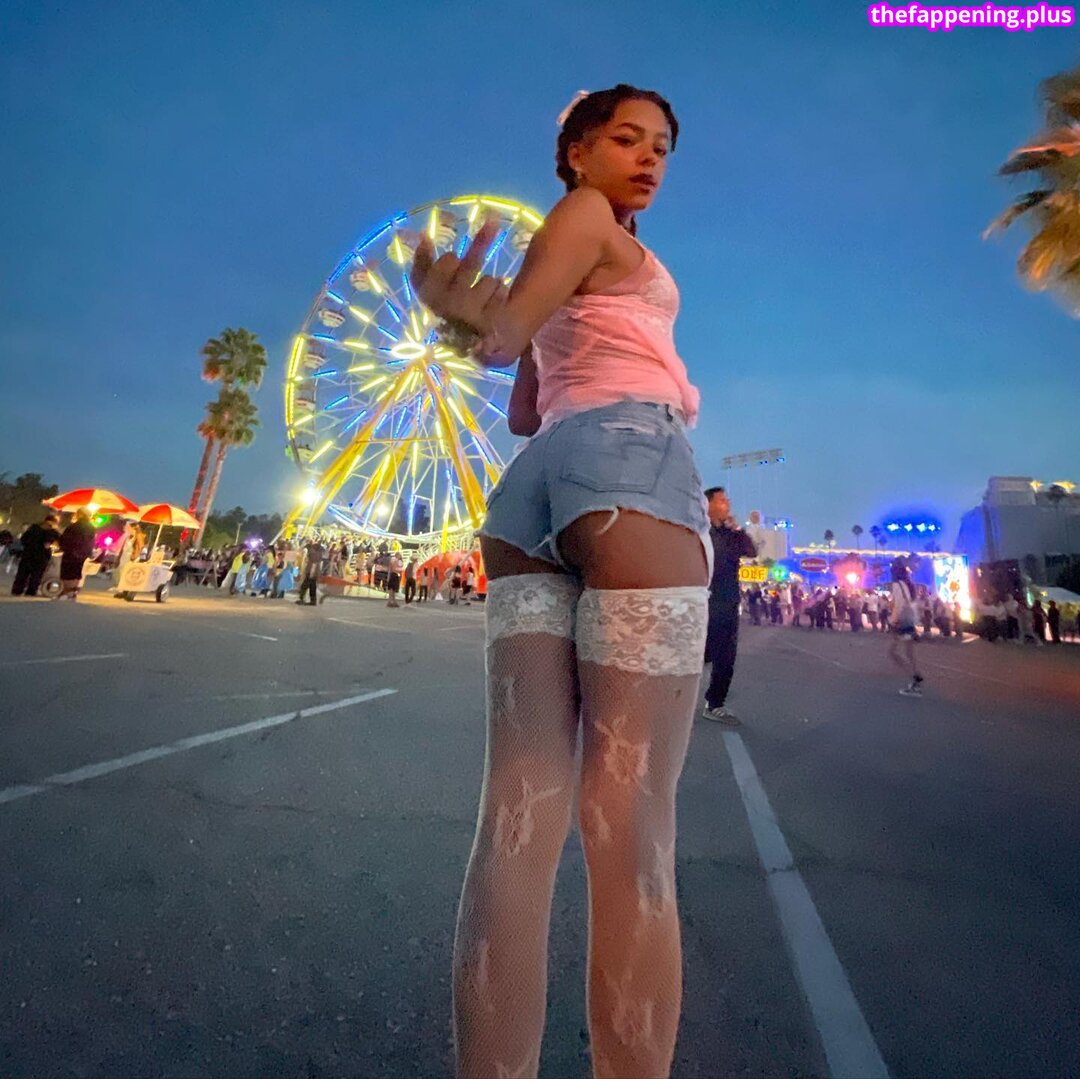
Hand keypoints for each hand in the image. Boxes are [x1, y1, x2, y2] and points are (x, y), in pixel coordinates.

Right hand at [410, 215, 508, 335]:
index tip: (453, 259)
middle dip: (481, 243)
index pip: (445, 263)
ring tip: (484, 295)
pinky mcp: (490, 325)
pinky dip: (500, 293)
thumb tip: (422, 236)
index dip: (450, 261)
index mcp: (429, 297)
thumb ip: (422, 264)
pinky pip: (501, 291)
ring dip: (491, 283)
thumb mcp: (429, 288)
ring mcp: (471, 318)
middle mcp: (449, 308)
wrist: (468, 346)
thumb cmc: (448, 309)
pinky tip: (494, 304)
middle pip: (469, 264)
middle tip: (492, 222)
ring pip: (490, 279)